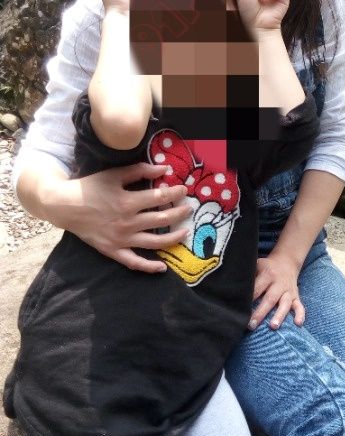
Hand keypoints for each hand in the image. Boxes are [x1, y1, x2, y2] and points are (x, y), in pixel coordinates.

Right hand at [51, 163, 192, 272]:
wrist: (65, 207)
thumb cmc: (91, 188)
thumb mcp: (114, 175)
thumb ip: (140, 170)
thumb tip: (165, 168)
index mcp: (127, 202)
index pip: (160, 197)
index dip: (175, 193)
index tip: (183, 190)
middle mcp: (127, 223)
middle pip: (162, 219)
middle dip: (179, 213)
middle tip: (188, 208)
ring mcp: (121, 239)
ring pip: (155, 242)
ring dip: (174, 237)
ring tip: (185, 231)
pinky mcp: (114, 251)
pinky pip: (134, 262)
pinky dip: (149, 266)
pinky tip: (163, 267)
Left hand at [248, 251, 304, 330]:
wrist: (286, 262)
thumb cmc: (266, 267)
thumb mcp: (257, 265)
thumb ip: (248, 274)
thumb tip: (230, 284)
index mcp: (267, 275)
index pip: (257, 288)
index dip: (249, 299)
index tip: (240, 310)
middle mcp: (279, 283)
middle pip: (270, 299)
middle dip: (261, 312)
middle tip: (251, 325)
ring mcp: (288, 291)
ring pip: (285, 304)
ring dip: (279, 315)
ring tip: (273, 326)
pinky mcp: (296, 296)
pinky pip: (300, 306)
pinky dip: (300, 314)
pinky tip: (298, 324)